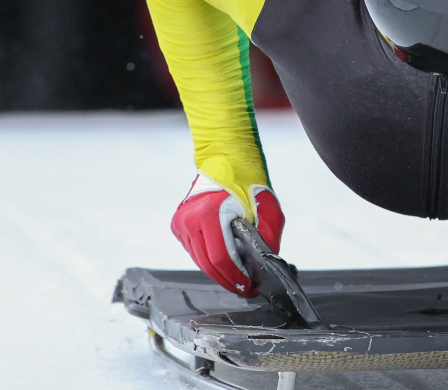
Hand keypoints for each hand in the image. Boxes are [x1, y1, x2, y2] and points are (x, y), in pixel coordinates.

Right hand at [170, 174, 283, 296]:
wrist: (228, 159)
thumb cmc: (249, 182)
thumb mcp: (269, 211)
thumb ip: (268, 240)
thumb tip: (265, 268)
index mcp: (210, 213)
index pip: (221, 259)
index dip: (236, 277)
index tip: (249, 287)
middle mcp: (190, 219)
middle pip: (208, 265)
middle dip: (228, 280)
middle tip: (245, 288)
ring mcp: (181, 222)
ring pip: (200, 260)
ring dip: (219, 272)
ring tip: (238, 277)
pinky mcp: (178, 224)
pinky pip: (194, 251)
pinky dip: (209, 259)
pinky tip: (224, 261)